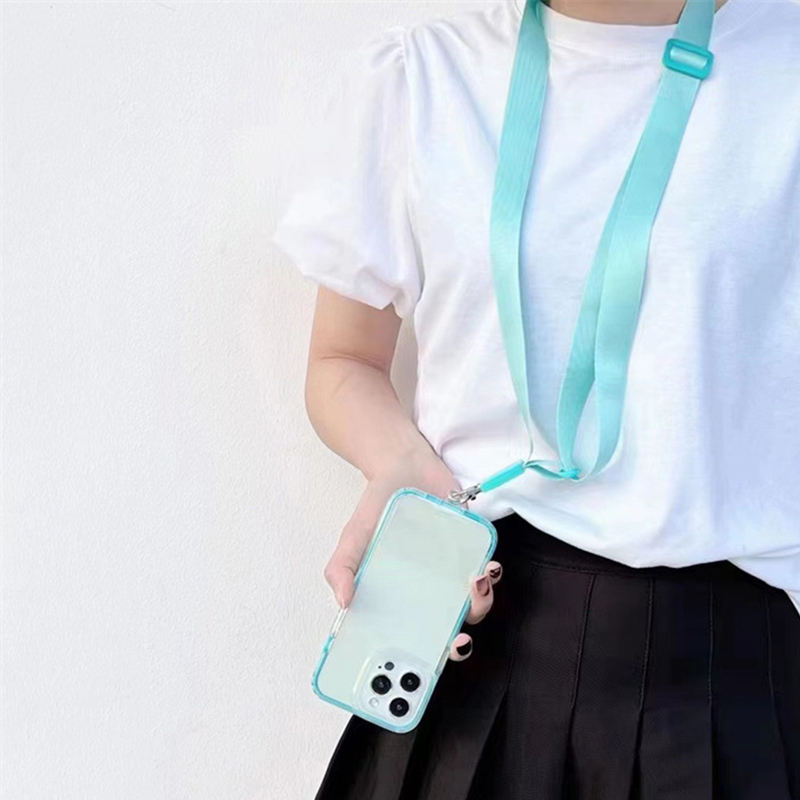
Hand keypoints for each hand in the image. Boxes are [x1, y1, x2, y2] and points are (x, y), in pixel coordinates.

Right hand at [323, 447, 501, 660]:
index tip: (419, 679)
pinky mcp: (475, 545)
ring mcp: (456, 569)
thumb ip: (342, 568)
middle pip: (451, 628)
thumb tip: (344, 603)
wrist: (402, 464)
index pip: (415, 639)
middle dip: (458, 643)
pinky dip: (491, 573)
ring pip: (476, 602)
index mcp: (406, 597)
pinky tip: (484, 567)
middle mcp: (434, 589)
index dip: (419, 664)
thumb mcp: (352, 538)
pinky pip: (490, 567)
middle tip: (455, 640)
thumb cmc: (377, 508)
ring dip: (480, 603)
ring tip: (472, 587)